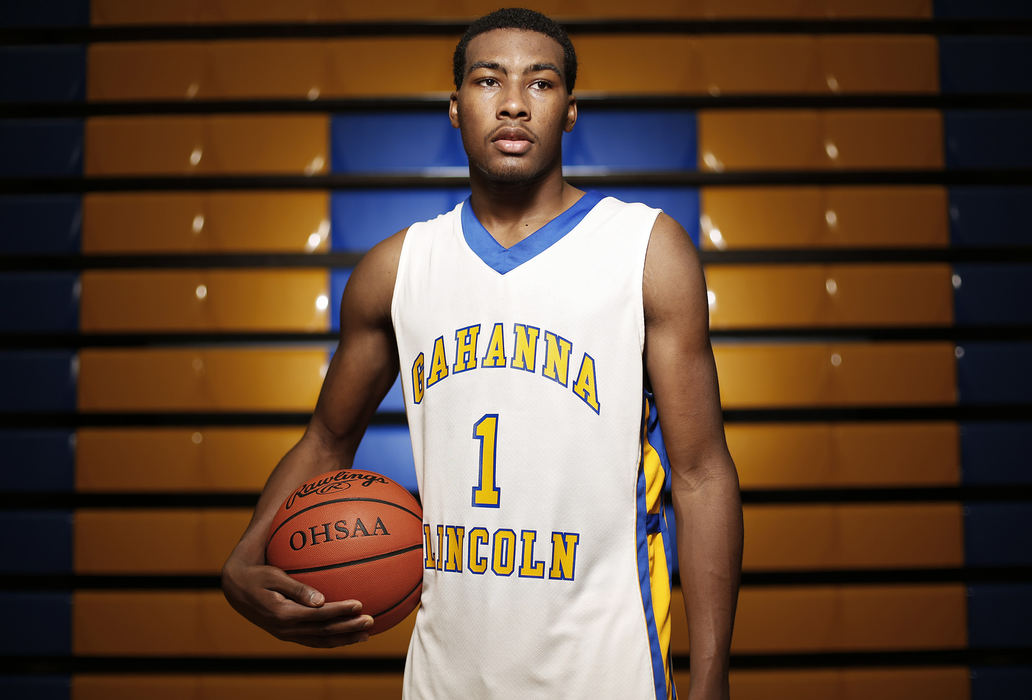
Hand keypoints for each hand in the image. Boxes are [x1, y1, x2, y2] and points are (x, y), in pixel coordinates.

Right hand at [222, 557, 372, 647]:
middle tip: (370, 621)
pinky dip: (332, 639)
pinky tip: (347, 634)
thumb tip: (321, 599)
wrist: (237, 590)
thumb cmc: (258, 575)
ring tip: (366, 634)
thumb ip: (296, 588)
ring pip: (320, 640)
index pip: (318, 615)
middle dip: (349, 628)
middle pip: (323, 631)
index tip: (360, 604)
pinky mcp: (288, 634)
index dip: (340, 611)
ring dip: (344, 638)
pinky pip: (314, 640)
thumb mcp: (273, 576)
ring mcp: (287, 634)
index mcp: (284, 614)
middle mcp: (286, 629)